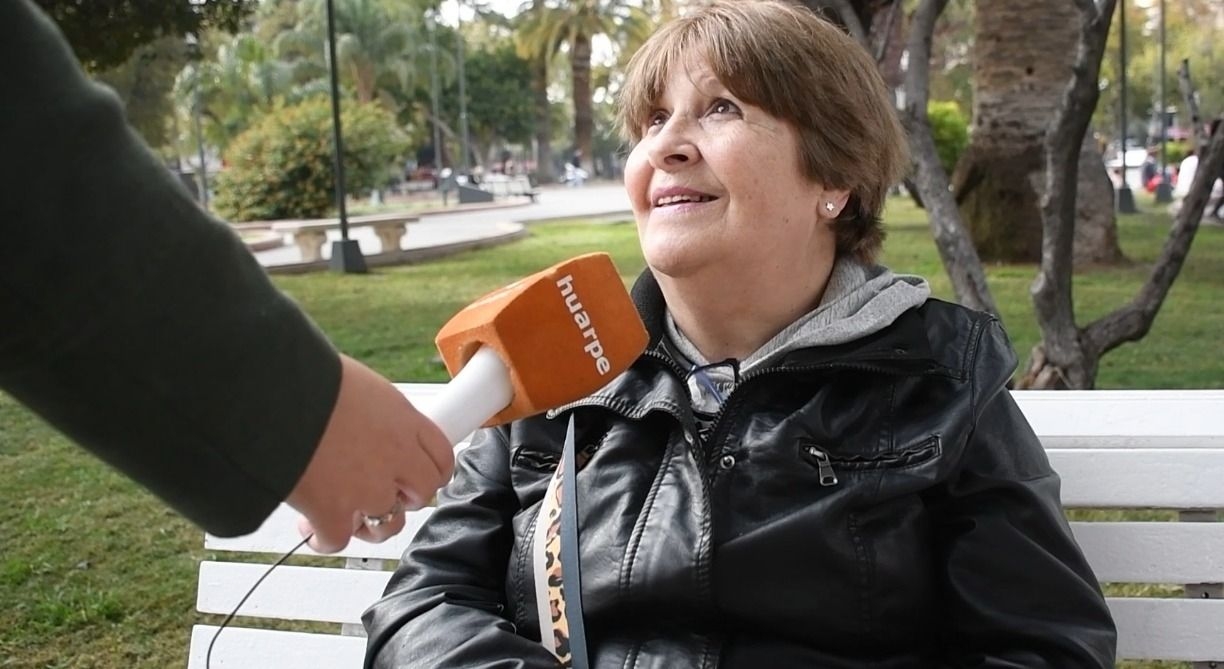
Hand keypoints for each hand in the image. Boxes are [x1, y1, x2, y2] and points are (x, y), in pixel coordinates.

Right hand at [286, 354, 453, 552]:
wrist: (272, 391)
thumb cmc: (306, 378)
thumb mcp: (358, 384)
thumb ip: (375, 411)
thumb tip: (367, 420)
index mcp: (404, 420)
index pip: (441, 456)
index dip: (432, 471)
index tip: (422, 475)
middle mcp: (394, 457)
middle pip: (422, 493)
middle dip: (405, 497)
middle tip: (383, 493)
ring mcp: (367, 488)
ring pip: (387, 524)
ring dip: (370, 523)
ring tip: (351, 515)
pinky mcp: (332, 512)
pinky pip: (337, 540)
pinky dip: (323, 539)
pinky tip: (310, 528)